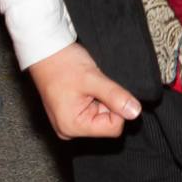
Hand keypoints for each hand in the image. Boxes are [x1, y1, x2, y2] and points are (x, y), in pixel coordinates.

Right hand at [25, 43, 140, 139]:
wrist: (45, 51)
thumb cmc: (63, 64)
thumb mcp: (92, 78)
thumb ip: (115, 96)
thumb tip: (135, 112)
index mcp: (72, 127)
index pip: (113, 128)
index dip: (116, 107)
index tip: (103, 90)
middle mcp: (69, 130)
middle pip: (106, 123)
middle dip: (106, 103)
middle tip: (92, 86)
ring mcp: (69, 123)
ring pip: (101, 116)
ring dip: (100, 99)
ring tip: (86, 85)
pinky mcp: (70, 114)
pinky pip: (92, 111)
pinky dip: (93, 98)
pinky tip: (84, 88)